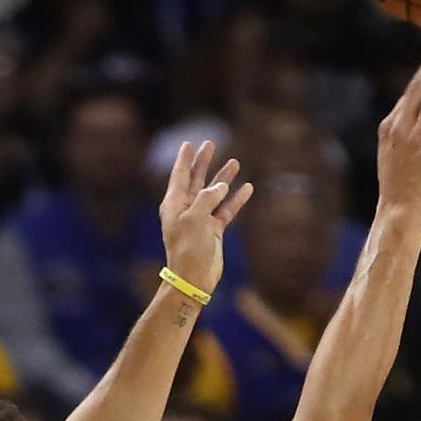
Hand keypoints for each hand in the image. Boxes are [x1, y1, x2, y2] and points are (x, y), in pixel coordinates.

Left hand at [154, 138, 252, 299]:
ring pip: (214, 193)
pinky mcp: (213, 230)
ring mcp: (201, 219)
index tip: (189, 143)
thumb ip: (208, 197)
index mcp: (174, 203)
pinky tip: (246, 188)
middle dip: (204, 162)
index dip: (185, 159)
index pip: (180, 175)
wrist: (193, 278)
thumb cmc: (189, 247)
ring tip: (235, 162)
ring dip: (223, 178)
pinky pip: (226, 210)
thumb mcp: (195, 217)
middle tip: (211, 144)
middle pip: (196, 179)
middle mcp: (186, 209)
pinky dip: (236, 199)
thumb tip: (222, 186)